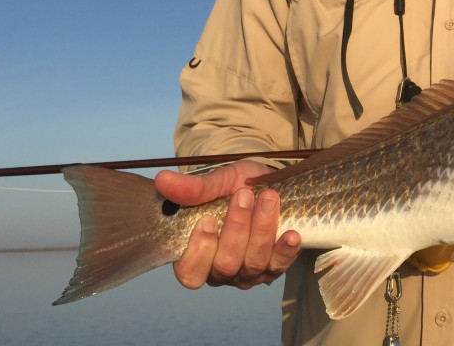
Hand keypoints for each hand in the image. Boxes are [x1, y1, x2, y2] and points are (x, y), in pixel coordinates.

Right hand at [153, 160, 301, 289]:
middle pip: (226, 265)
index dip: (199, 252)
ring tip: (269, 198)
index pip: (191, 273)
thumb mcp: (215, 182)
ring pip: (253, 263)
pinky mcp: (273, 267)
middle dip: (237, 229)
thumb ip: (192, 188)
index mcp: (197, 255)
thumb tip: (161, 179)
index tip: (208, 220)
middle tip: (244, 195)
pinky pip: (280, 266)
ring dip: (262, 230)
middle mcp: (220, 270)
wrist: (267, 184)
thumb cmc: (235, 186)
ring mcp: (248, 272)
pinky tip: (292, 234)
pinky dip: (286, 251)